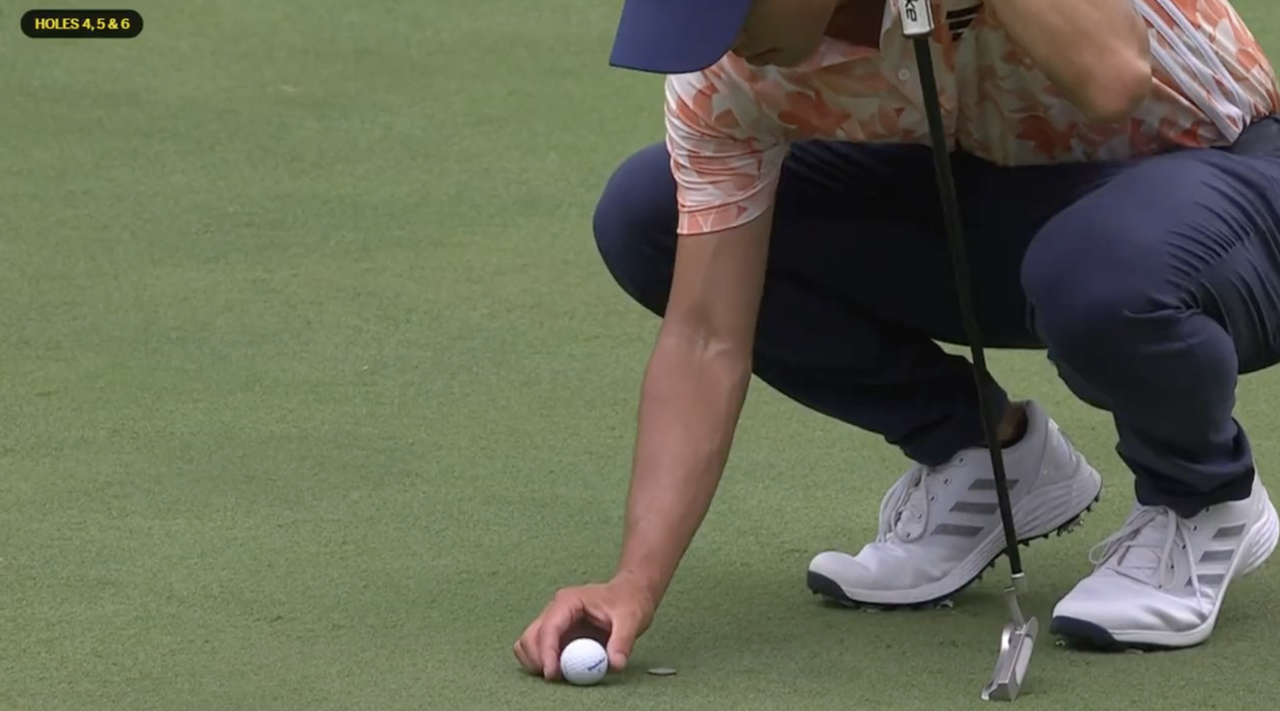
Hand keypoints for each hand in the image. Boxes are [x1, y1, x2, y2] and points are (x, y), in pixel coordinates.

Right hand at [513, 575, 656, 679]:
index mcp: (569, 601)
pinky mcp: (557, 634)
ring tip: (562, 672)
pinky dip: (545, 663)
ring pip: (529, 644)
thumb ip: (622, 641)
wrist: (629, 593)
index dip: (547, 653)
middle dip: (538, 660)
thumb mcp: (631, 619)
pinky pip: (540, 650)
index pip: (549, 628)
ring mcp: (553, 622)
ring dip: (538, 662)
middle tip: (558, 677)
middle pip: (531, 637)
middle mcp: (555, 610)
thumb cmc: (628, 600)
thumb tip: (614, 664)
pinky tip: (564, 668)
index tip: (553, 674)